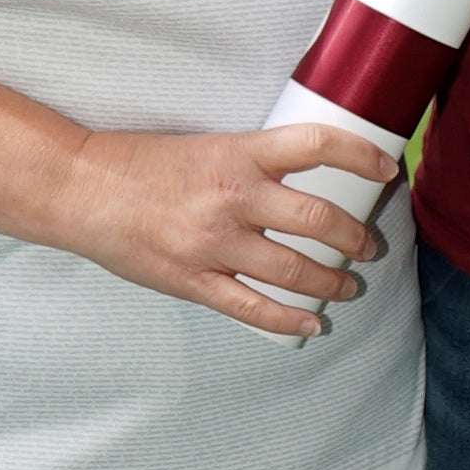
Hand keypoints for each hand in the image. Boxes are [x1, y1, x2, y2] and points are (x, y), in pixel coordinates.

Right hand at [49, 124, 396, 338]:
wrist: (82, 189)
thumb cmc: (141, 163)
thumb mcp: (206, 145)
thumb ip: (250, 162)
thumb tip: (302, 177)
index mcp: (238, 154)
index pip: (317, 145)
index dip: (361, 155)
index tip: (387, 167)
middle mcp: (233, 198)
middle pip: (318, 220)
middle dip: (355, 237)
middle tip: (368, 244)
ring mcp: (214, 244)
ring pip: (294, 270)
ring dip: (331, 282)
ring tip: (348, 286)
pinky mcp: (194, 281)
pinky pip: (254, 308)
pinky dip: (289, 320)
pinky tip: (310, 324)